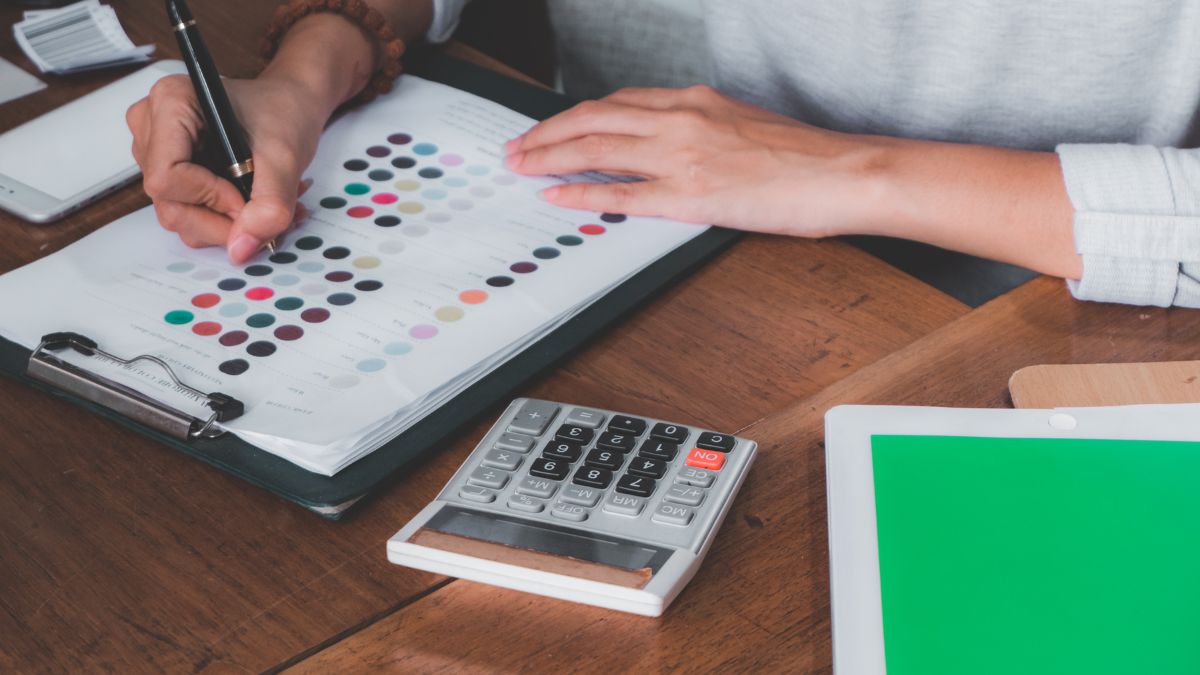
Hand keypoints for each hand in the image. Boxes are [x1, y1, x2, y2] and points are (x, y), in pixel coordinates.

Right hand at [127, 74, 324, 262]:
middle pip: (170, 204)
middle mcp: (152, 126)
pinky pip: (187, 215)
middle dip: (221, 220)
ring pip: (179, 217)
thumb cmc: (282, 113)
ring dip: (227, 223)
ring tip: (263, 202)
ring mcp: (155, 153)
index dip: (209, 199)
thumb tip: (241, 248)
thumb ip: (269, 204)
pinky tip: (249, 202)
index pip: (166, 177)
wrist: (289, 107)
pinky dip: (223, 219)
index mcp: (172, 103)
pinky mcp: (168, 174)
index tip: (244, 199)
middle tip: (263, 209)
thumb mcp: (286, 157)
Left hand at [504, 85, 889, 236]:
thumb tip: (672, 146)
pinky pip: (621, 193)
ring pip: (596, 148)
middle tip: (516, 147)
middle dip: (546, 133)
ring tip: (521, 167)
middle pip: (593, 119)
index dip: (574, 115)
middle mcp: (682, 119)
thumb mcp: (744, 125)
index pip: (617, 102)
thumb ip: (702, 129)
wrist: (844, 172)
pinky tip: (556, 195)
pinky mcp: (690, 195)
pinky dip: (581, 193)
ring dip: (549, 157)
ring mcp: (683, 156)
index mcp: (696, 101)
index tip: (551, 127)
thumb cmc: (805, 156)